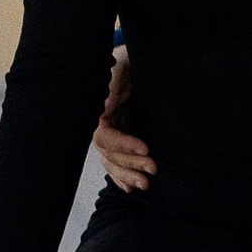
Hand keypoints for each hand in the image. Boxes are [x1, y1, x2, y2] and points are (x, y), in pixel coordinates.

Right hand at [93, 50, 154, 191]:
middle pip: (109, 153)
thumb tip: (106, 102)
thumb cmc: (128, 63)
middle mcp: (101, 125)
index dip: (123, 145)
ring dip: (128, 175)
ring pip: (112, 161)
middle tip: (153, 168)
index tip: (145, 149)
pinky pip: (116, 162)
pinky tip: (131, 188)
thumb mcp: (122, 67)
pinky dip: (122, 177)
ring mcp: (110, 133)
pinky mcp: (120, 138)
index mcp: (98, 111)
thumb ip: (114, 83)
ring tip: (147, 185)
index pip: (105, 136)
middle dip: (130, 164)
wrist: (137, 62)